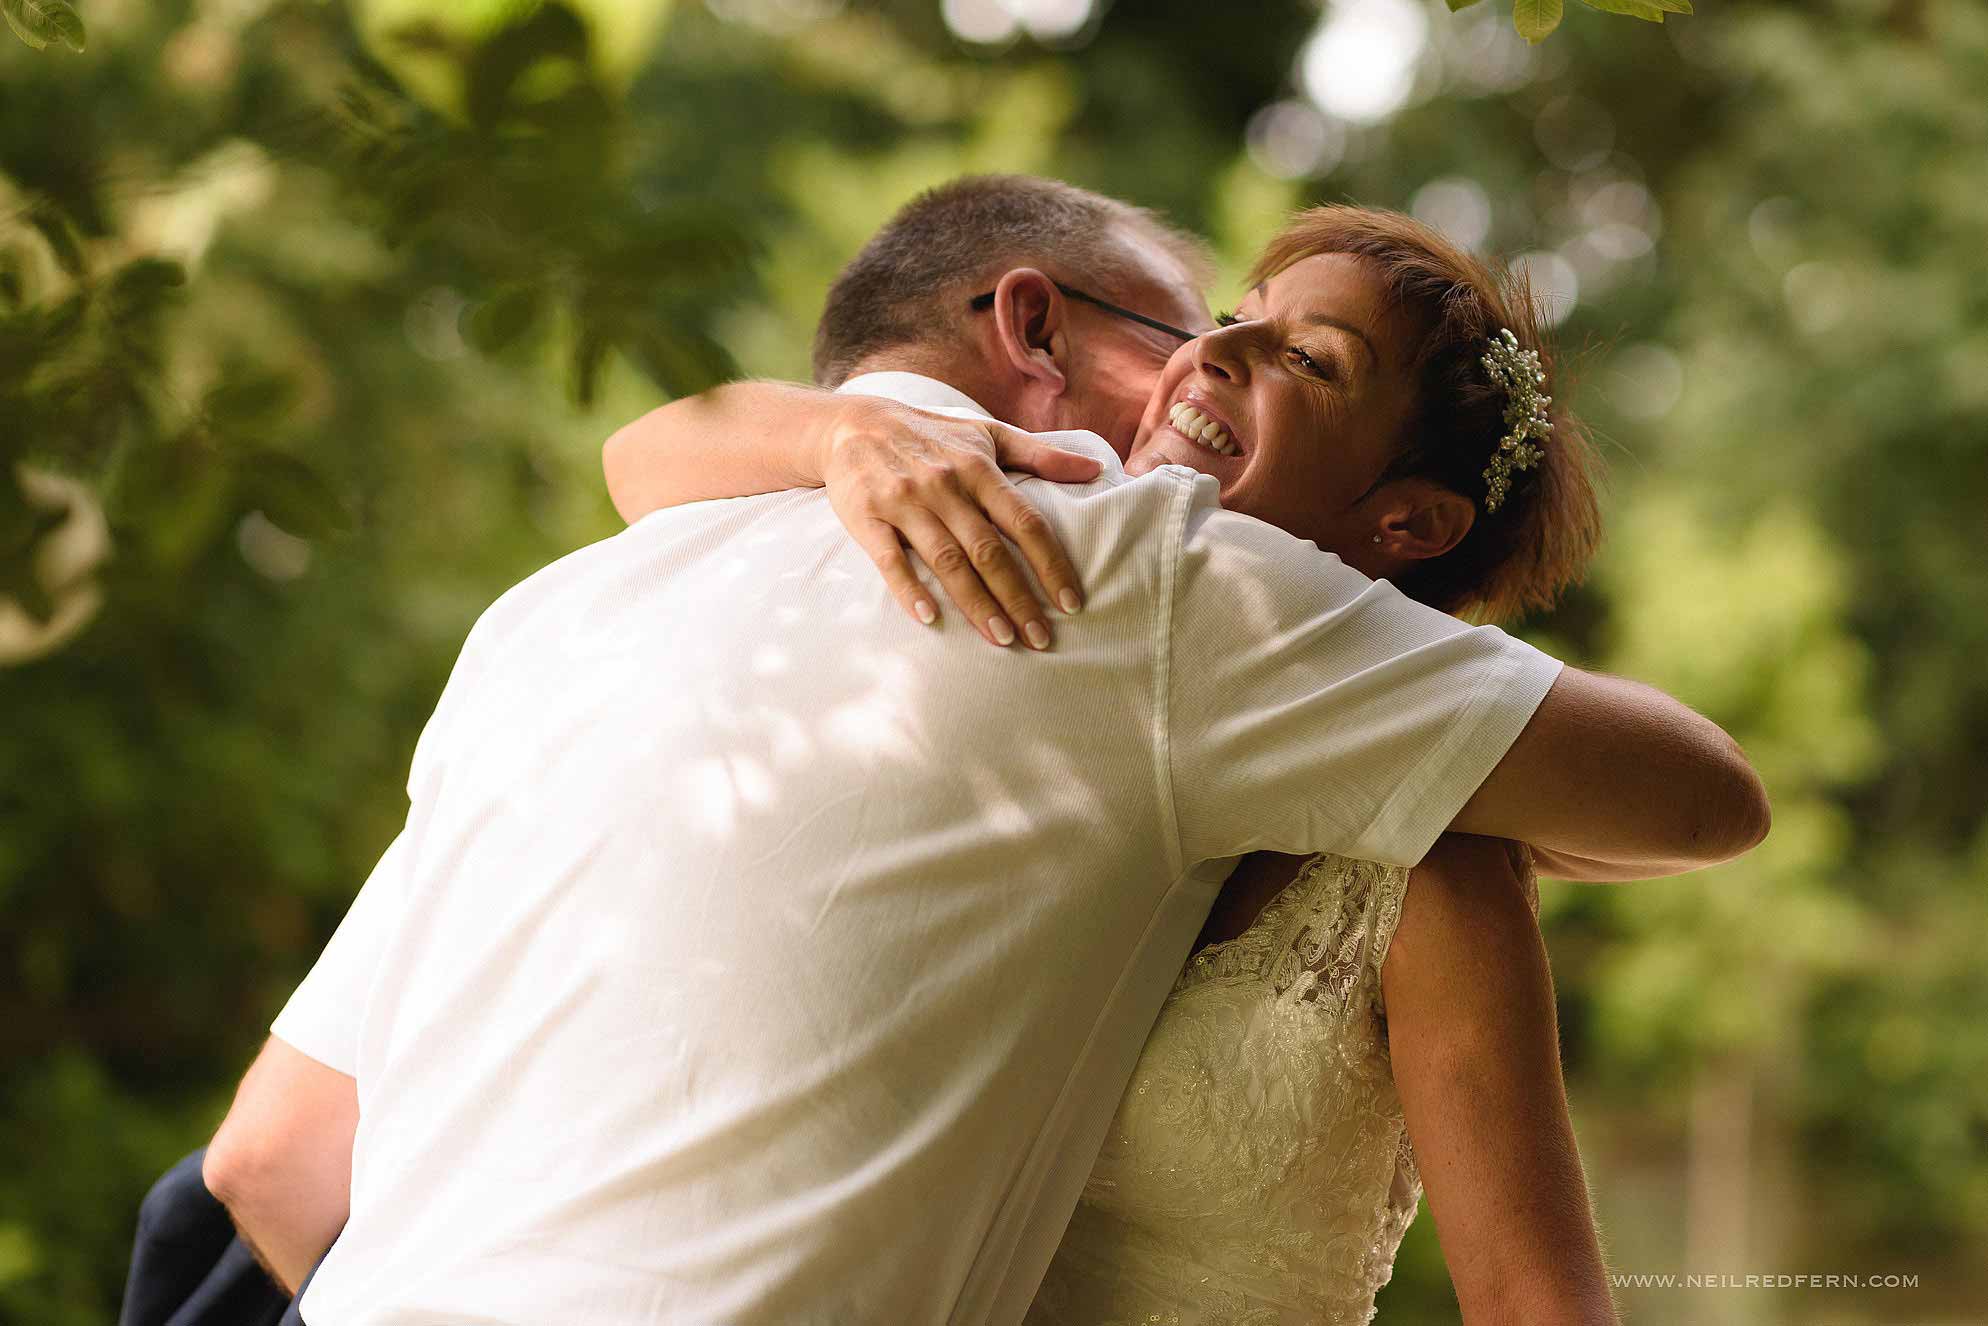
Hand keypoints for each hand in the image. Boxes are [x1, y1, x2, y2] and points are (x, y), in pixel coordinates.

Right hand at [819, 396, 1101, 648]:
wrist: (853, 425)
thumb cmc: (931, 435)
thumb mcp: (987, 435)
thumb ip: (1041, 455)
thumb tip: (1096, 469)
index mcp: (979, 469)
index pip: (1025, 522)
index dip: (1051, 564)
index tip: (1071, 602)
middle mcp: (945, 486)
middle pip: (989, 550)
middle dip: (1018, 598)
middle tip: (1040, 639)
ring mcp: (905, 502)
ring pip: (947, 560)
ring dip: (976, 603)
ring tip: (1001, 639)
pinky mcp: (868, 517)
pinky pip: (890, 559)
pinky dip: (909, 588)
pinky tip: (929, 618)